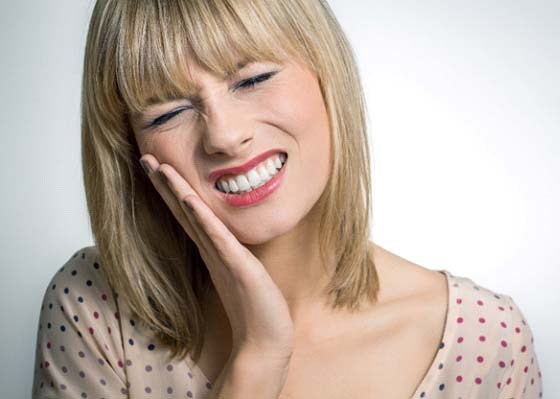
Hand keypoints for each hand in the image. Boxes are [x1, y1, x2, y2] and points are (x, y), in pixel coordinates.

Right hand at [139, 154, 294, 359]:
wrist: (265, 341)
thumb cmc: (254, 308)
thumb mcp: (241, 272)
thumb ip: (228, 256)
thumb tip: (223, 241)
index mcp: (214, 250)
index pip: (188, 215)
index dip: (172, 191)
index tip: (158, 166)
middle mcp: (213, 251)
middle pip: (184, 211)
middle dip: (165, 184)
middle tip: (146, 157)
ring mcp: (222, 258)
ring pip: (195, 219)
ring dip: (176, 192)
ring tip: (159, 167)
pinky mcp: (236, 267)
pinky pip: (216, 239)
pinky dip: (202, 219)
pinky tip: (189, 200)